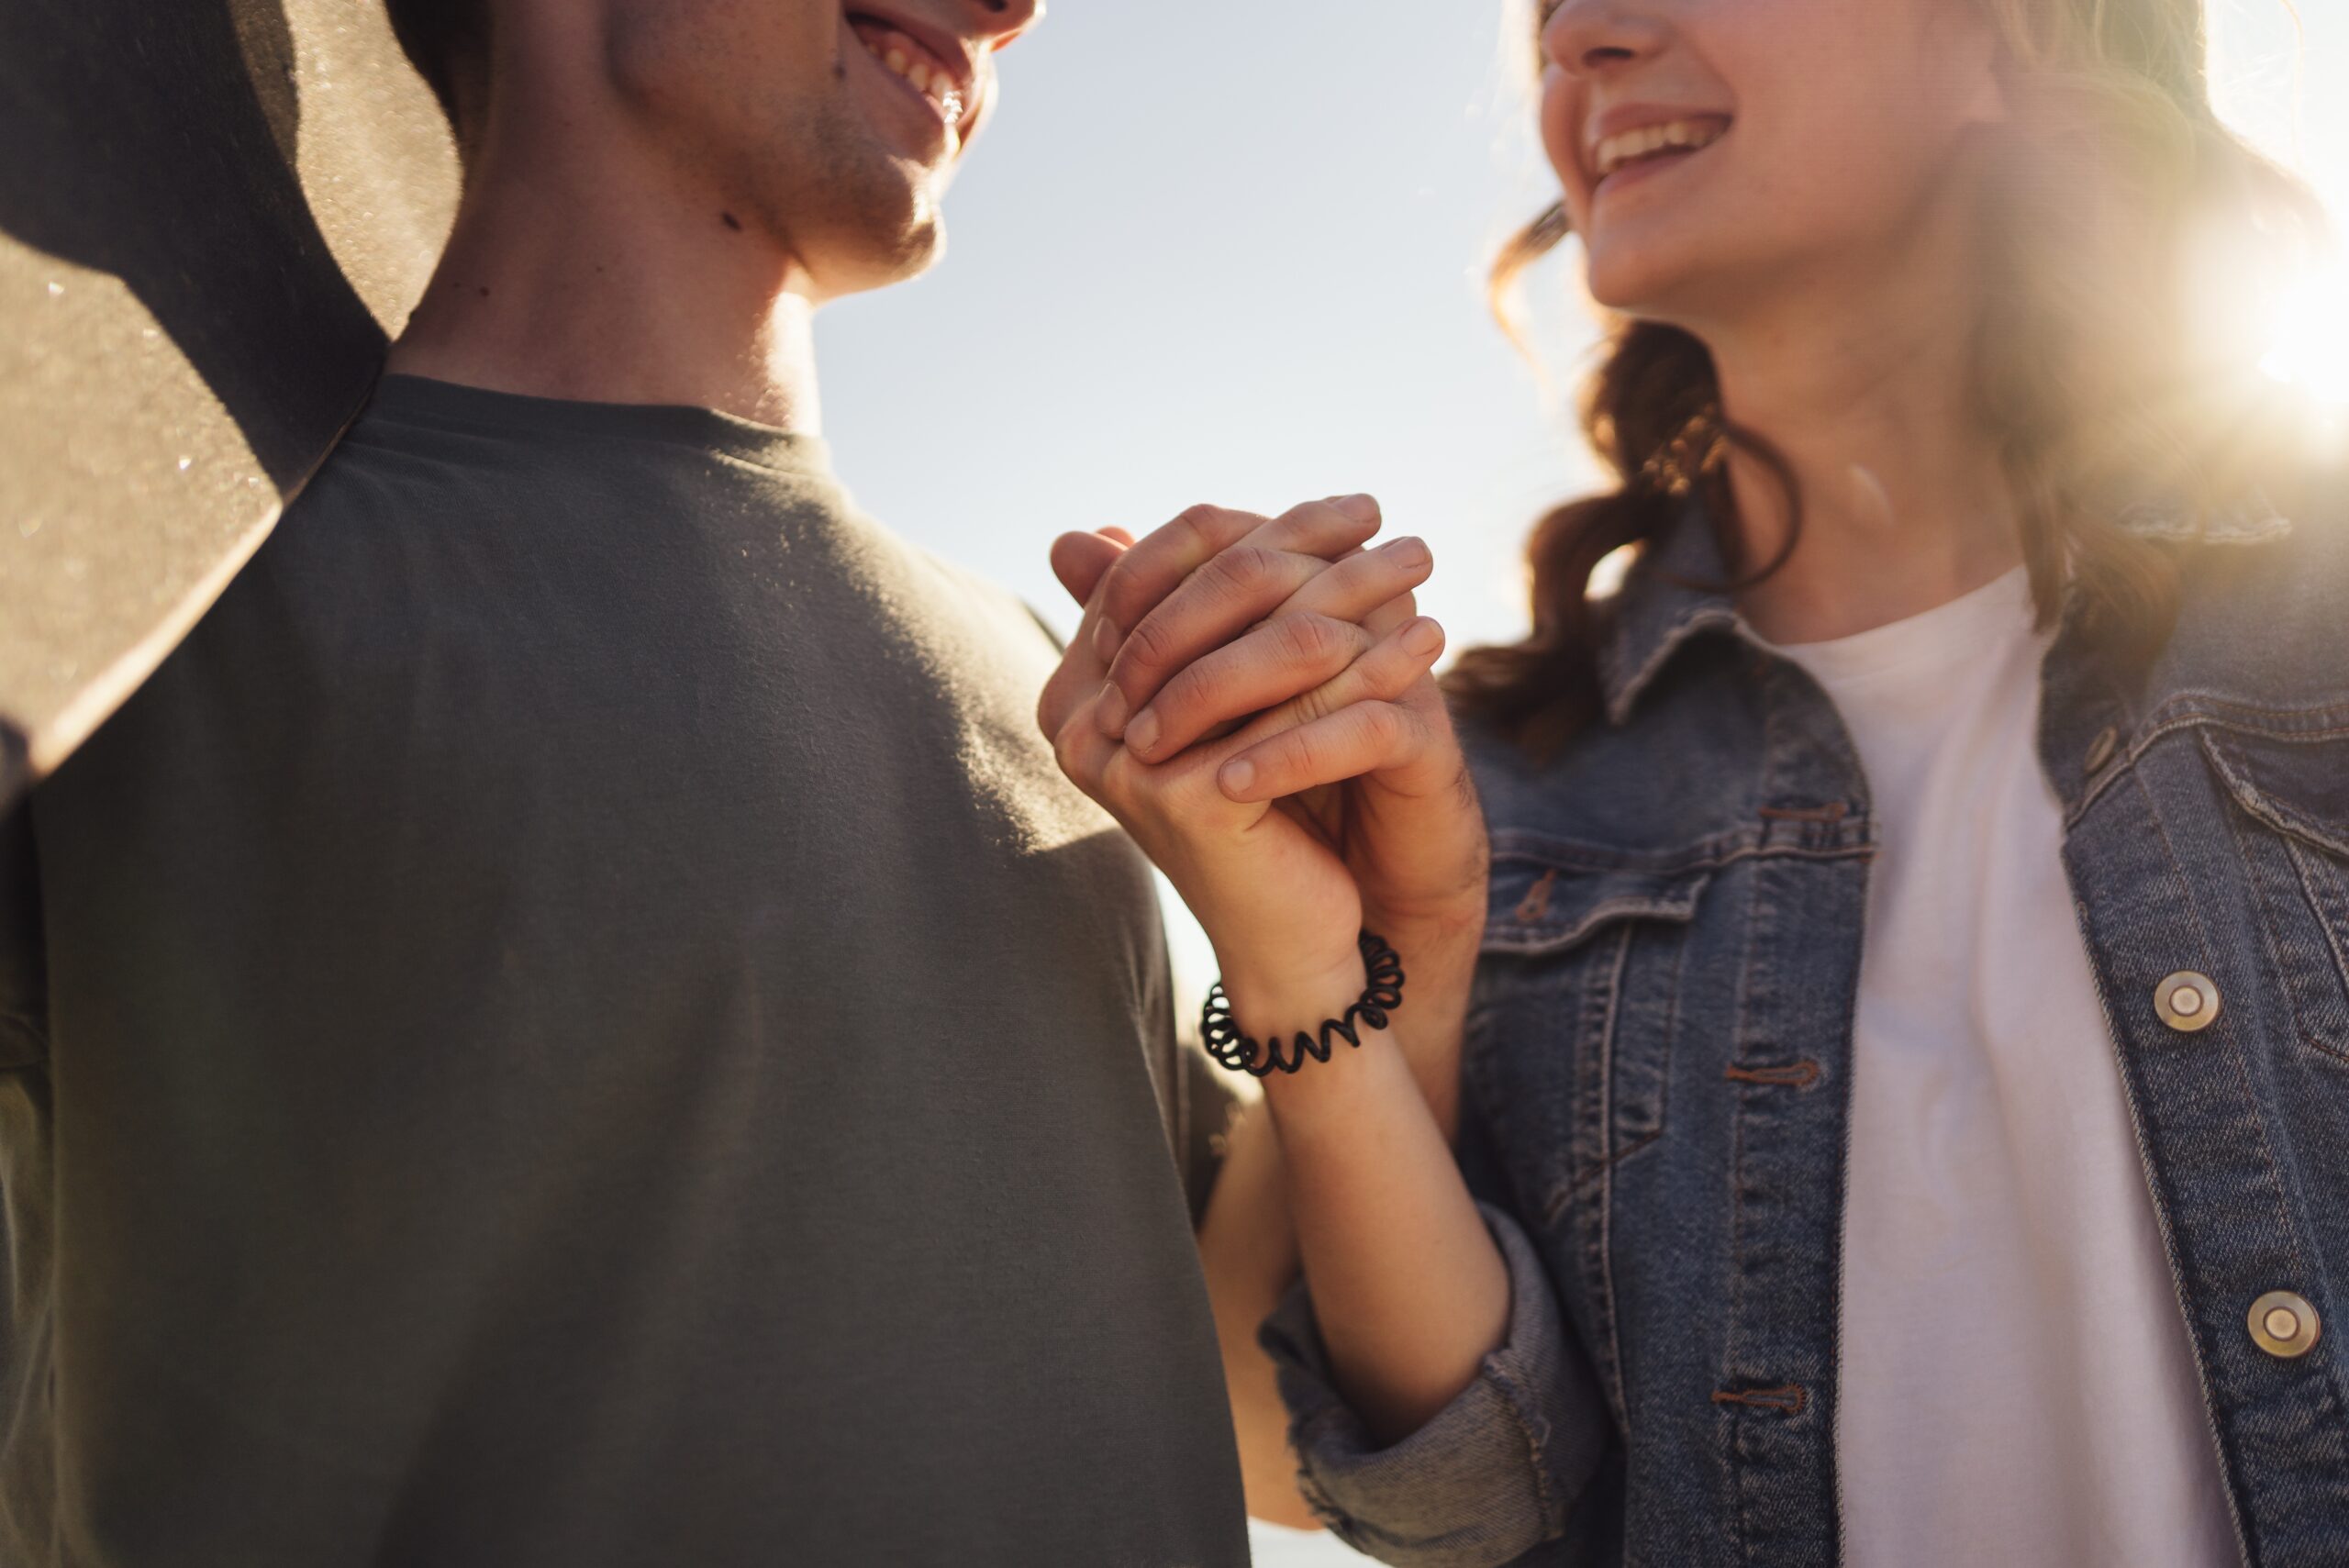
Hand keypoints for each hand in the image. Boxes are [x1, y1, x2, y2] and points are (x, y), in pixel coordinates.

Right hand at [1040, 498, 1485, 1036]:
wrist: (1292, 941)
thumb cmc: (1270, 811)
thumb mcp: (1241, 695)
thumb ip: (1219, 610)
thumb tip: (1224, 509)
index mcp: (1078, 687)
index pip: (1167, 564)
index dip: (1260, 526)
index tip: (1345, 507)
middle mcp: (1082, 721)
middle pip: (1214, 593)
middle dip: (1311, 549)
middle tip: (1389, 519)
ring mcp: (1125, 759)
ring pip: (1261, 643)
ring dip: (1353, 593)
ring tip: (1421, 563)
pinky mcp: (1186, 796)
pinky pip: (1295, 710)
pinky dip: (1370, 669)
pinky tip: (1429, 643)